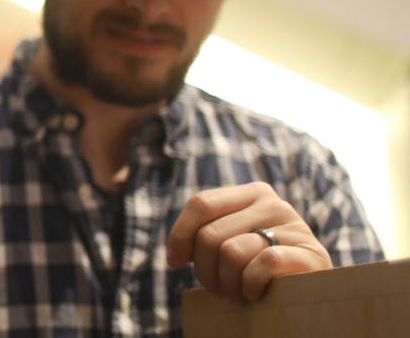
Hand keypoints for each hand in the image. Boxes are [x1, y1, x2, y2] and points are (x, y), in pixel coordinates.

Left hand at [167, 181, 332, 300]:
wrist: (314, 295)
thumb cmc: (263, 271)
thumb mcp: (235, 242)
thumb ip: (210, 232)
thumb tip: (175, 252)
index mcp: (252, 193)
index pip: (201, 204)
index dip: (180, 235)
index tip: (175, 262)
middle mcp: (274, 203)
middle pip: (211, 234)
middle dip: (205, 271)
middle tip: (218, 289)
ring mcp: (295, 226)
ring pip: (231, 252)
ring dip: (227, 283)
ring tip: (237, 293)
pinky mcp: (311, 253)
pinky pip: (261, 265)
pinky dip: (251, 286)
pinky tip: (257, 294)